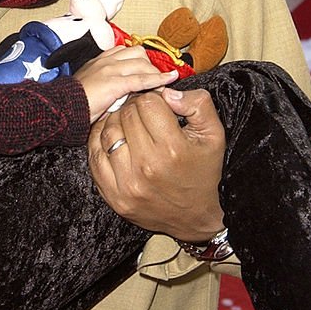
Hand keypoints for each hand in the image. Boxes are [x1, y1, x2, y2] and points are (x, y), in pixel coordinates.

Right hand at [74, 45, 177, 122]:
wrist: (61, 108)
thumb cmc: (73, 103)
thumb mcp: (89, 88)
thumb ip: (105, 86)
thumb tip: (121, 95)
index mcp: (99, 61)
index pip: (125, 52)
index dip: (140, 60)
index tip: (147, 70)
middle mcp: (106, 61)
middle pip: (138, 53)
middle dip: (150, 65)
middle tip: (155, 80)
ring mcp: (111, 70)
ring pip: (143, 63)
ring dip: (155, 73)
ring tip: (162, 84)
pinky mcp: (116, 83)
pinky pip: (142, 79)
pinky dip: (158, 80)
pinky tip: (168, 81)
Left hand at [87, 87, 225, 241]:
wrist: (196, 217)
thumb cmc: (204, 171)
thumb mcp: (214, 134)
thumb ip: (198, 104)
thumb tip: (168, 92)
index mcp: (172, 148)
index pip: (147, 104)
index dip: (152, 98)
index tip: (157, 105)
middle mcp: (147, 166)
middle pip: (126, 116)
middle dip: (134, 108)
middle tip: (142, 112)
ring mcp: (127, 184)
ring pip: (108, 133)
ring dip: (115, 122)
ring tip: (127, 123)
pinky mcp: (113, 196)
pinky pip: (95, 157)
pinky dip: (100, 142)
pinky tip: (112, 138)